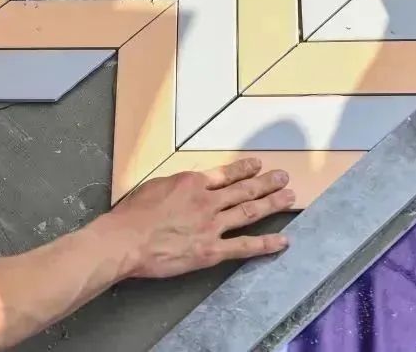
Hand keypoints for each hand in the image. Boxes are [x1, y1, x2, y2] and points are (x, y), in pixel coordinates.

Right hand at [108, 158, 293, 278]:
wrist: (126, 239)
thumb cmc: (132, 214)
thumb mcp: (154, 187)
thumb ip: (175, 187)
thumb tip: (185, 187)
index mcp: (191, 183)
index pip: (224, 174)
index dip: (243, 169)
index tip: (257, 165)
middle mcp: (207, 201)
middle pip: (243, 190)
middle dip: (265, 183)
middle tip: (284, 177)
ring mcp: (212, 225)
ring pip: (249, 212)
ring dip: (271, 204)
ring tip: (289, 198)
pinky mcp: (212, 250)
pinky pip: (244, 246)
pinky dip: (265, 244)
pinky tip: (282, 241)